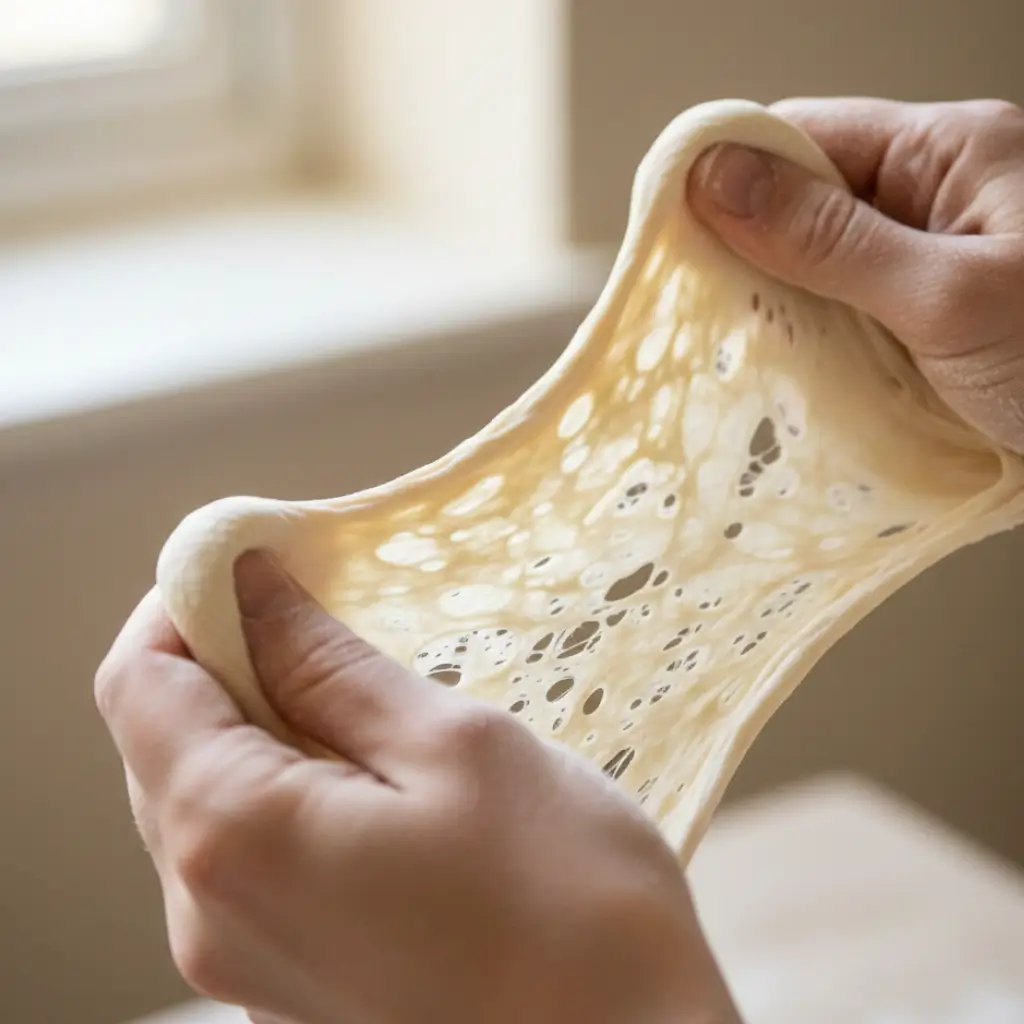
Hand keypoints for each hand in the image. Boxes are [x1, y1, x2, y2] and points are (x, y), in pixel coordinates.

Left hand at [95, 551, 740, 1023]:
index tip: (254, 562)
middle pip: (160, 742)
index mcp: (235, 836)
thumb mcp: (451, 744)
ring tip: (358, 697)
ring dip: (257, 726)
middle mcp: (207, 912)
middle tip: (319, 614)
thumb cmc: (566, 898)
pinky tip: (366, 778)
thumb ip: (328, 664)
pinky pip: (242, 859)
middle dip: (223, 660)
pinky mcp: (282, 985)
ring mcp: (239, 962)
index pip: (137, 683)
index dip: (184, 603)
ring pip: (200, 801)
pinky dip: (280, 792)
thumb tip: (250, 589)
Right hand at [687, 97, 1023, 452]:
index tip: (668, 236)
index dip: (728, 172)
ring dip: (777, 305)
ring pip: (815, 262)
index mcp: (950, 153)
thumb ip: (831, 239)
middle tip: (700, 312)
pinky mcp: (924, 317)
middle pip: (803, 197)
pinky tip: (790, 373)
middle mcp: (936, 195)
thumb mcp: (947, 295)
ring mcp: (930, 259)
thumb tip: (717, 179)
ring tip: (742, 351)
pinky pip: (843, 311)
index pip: (805, 134)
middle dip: (747, 250)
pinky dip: (809, 339)